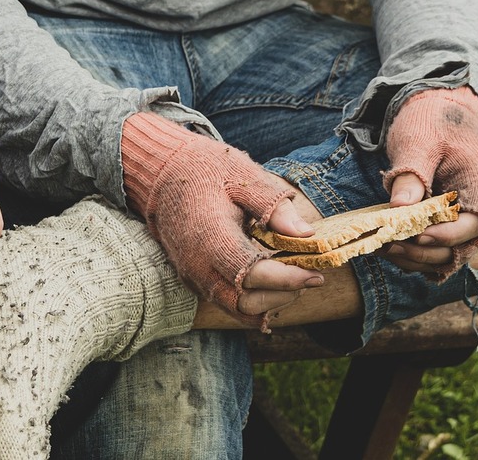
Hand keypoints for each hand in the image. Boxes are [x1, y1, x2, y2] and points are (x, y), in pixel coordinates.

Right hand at [121, 113, 317, 326]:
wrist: (161, 173)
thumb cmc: (205, 170)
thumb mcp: (243, 176)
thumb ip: (274, 207)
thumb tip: (306, 234)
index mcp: (210, 236)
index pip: (253, 275)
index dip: (287, 280)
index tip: (316, 274)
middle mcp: (197, 264)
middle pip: (245, 303)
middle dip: (282, 295)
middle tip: (308, 277)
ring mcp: (192, 274)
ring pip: (235, 308)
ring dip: (269, 301)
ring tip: (293, 280)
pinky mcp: (193, 277)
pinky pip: (225, 301)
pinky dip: (252, 300)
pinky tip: (272, 282)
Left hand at [382, 86, 477, 277]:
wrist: (436, 110)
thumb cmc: (432, 122)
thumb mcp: (420, 142)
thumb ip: (411, 174)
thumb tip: (400, 209)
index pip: (471, 225)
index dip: (442, 235)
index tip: (412, 234)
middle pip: (457, 248)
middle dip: (421, 251)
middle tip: (386, 245)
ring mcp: (461, 218)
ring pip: (444, 254)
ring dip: (414, 257)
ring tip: (380, 249)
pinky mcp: (443, 221)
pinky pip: (433, 247)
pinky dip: (412, 252)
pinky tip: (386, 247)